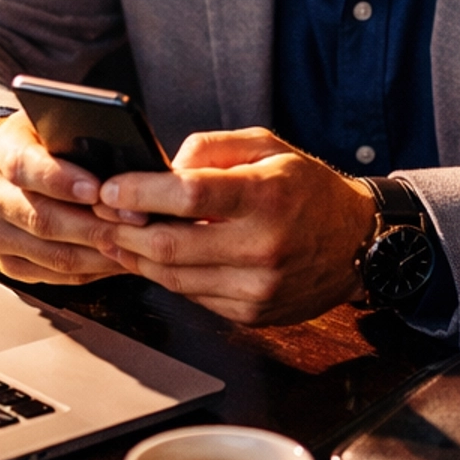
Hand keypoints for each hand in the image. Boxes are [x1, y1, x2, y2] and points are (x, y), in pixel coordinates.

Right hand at [0, 111, 126, 286]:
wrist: (7, 170)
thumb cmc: (43, 144)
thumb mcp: (54, 125)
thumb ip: (78, 136)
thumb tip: (121, 161)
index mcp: (0, 151)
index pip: (24, 168)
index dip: (62, 181)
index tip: (97, 190)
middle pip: (43, 220)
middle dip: (95, 225)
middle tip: (134, 224)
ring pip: (52, 255)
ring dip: (99, 254)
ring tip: (134, 244)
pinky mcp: (7, 262)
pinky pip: (54, 275)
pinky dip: (91, 271)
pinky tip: (116, 259)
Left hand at [94, 128, 376, 326]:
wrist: (358, 244)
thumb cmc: (308, 189)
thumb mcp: (266, 146)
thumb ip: (209, 148)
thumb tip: (159, 168)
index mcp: (267, 195)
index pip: (189, 195)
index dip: (139, 192)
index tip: (110, 187)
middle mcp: (264, 246)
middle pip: (170, 245)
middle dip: (124, 230)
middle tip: (101, 215)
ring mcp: (258, 287)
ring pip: (173, 279)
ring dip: (136, 258)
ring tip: (117, 236)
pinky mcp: (252, 314)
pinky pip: (192, 297)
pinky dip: (167, 277)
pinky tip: (155, 258)